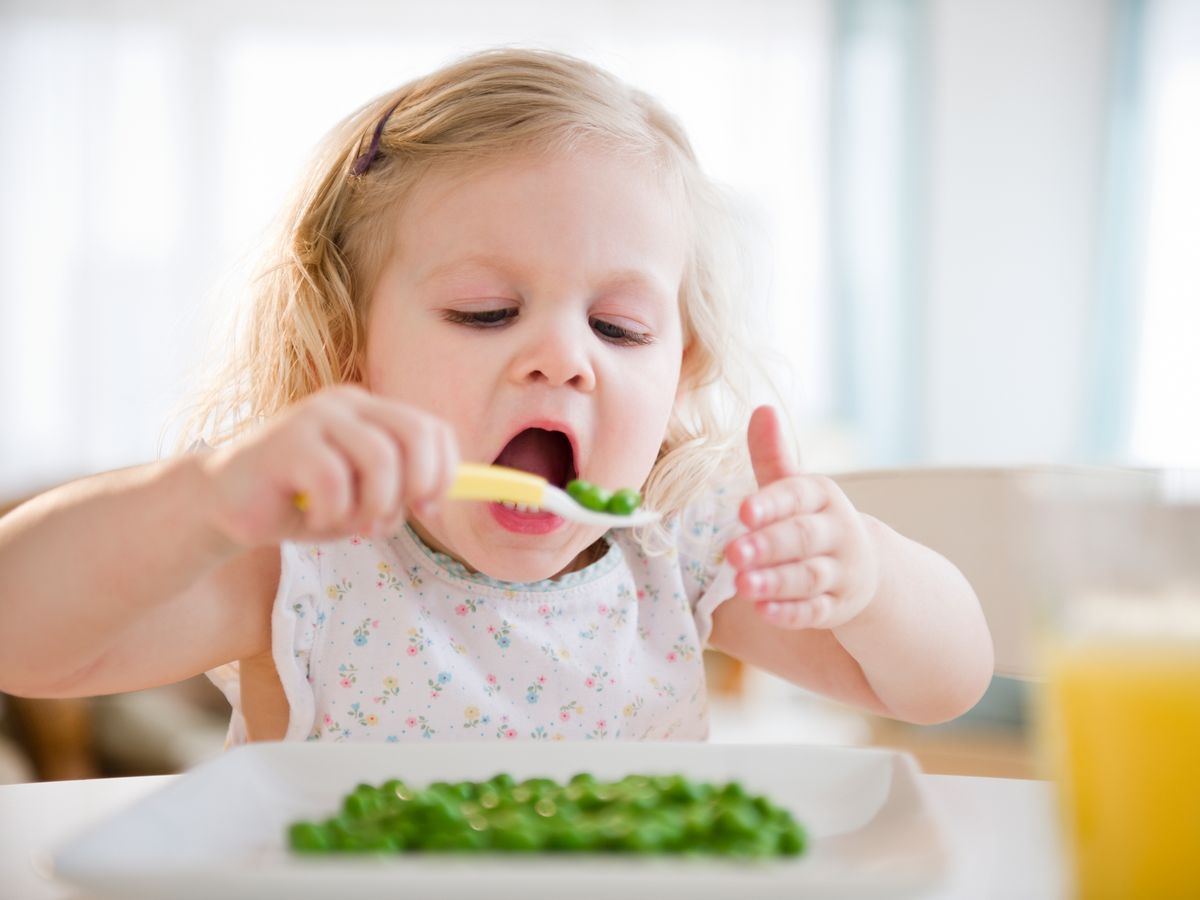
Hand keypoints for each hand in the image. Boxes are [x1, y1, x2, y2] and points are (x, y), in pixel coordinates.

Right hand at [200, 385, 458, 547]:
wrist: (225, 506)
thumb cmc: (299, 502)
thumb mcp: (360, 499)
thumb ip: (398, 494)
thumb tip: (437, 498)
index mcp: (370, 412)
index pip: (432, 428)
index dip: (444, 471)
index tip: (428, 507)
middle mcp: (346, 404)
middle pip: (415, 434)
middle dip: (418, 485)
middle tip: (390, 517)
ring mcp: (315, 418)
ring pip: (380, 459)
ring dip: (373, 506)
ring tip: (347, 522)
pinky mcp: (286, 441)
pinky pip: (334, 481)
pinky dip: (332, 514)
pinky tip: (311, 519)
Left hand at [723, 405, 878, 628]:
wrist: (863, 567)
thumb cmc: (810, 520)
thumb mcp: (794, 488)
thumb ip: (772, 456)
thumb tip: (762, 408)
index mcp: (821, 496)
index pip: (797, 495)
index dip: (771, 503)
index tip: (743, 510)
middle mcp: (836, 532)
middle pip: (802, 538)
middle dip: (768, 546)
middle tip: (733, 553)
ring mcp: (840, 572)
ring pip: (809, 577)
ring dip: (776, 582)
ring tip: (742, 585)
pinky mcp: (837, 607)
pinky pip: (816, 611)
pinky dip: (792, 612)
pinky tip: (765, 611)